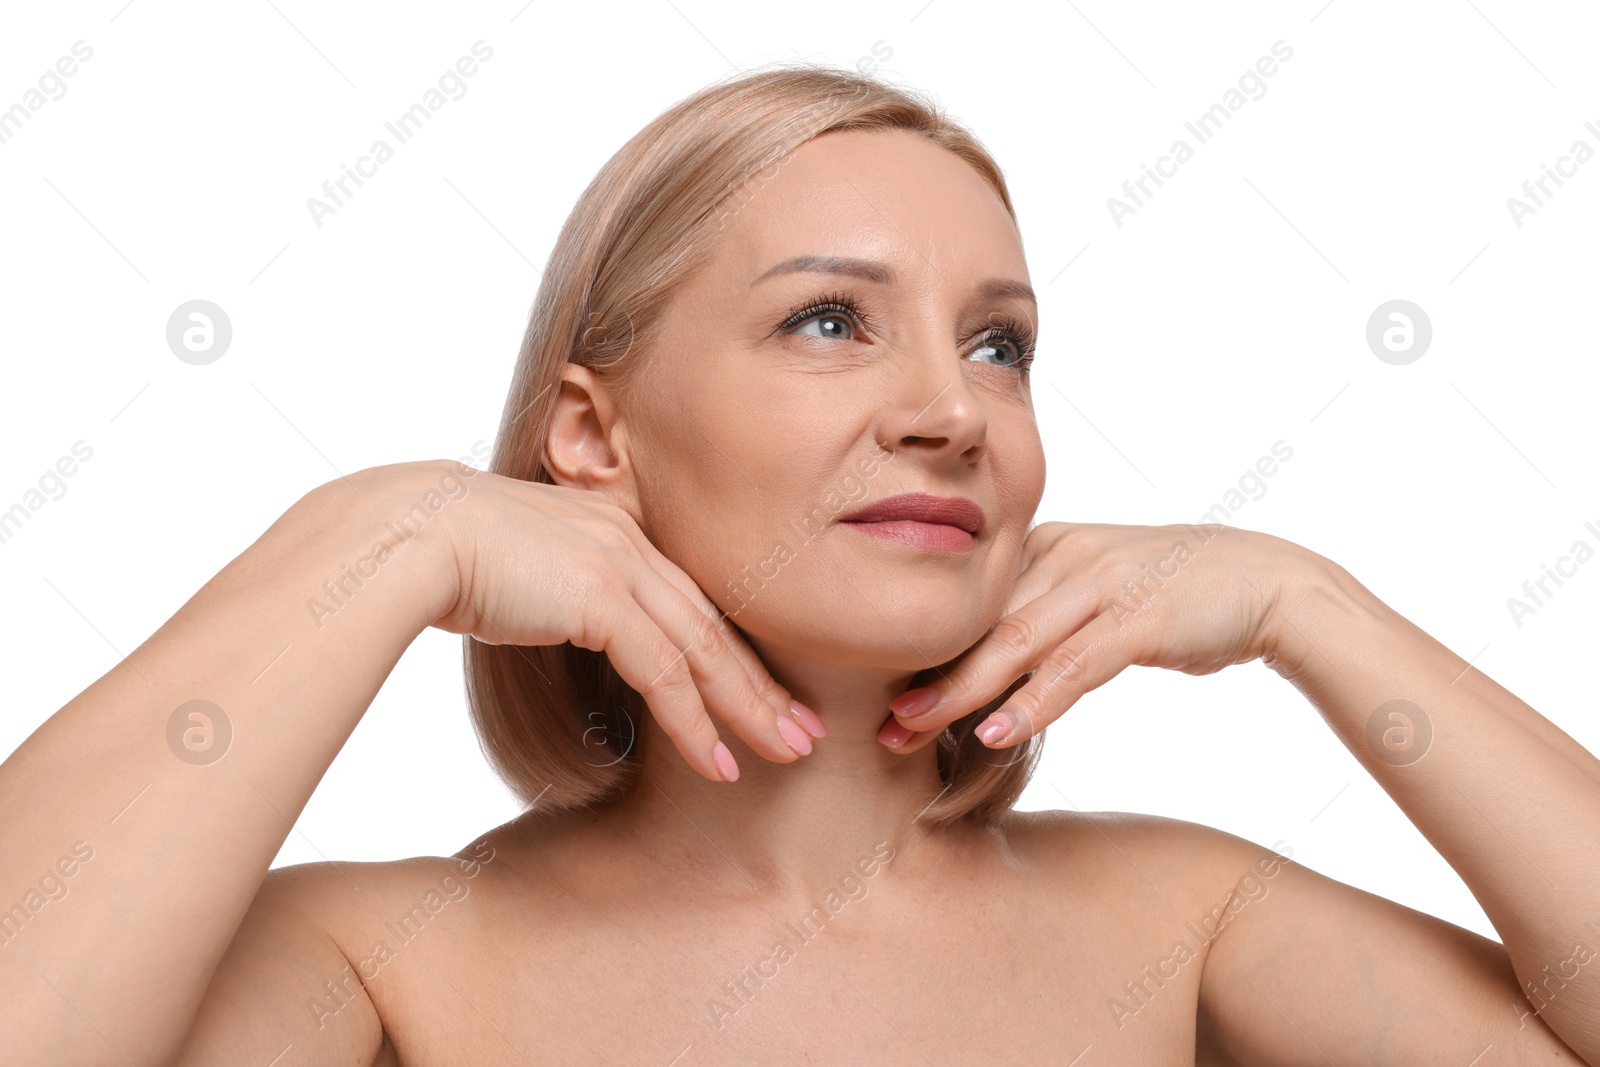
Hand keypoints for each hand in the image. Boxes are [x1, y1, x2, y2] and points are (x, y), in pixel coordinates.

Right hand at [360, 460, 820, 782]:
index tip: (765, 694)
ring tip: (783, 753)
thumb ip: (556, 589)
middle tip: (804, 730)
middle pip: (712, 623)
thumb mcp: (516, 567)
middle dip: (762, 683)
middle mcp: (628, 538)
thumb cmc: (438, 554)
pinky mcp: (603, 594)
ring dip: (746, 709)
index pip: (688, 600)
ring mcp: (619, 562)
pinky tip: (717, 762)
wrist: (401, 533)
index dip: (731, 653)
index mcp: (612, 527)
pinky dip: (696, 722)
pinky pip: (666, 671)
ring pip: (703, 649)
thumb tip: (558, 616)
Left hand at [879, 521, 1327, 751]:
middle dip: (928, 678)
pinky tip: (999, 734)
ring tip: (914, 728)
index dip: (927, 655)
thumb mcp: (1099, 595)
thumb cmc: (1177, 596)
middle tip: (883, 725)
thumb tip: (988, 670)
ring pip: (1018, 642)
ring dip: (963, 691)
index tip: (883, 700)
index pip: (974, 606)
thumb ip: (1045, 619)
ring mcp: (1105, 582)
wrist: (1272, 584)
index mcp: (1048, 547)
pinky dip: (1036, 701)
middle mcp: (1068, 556)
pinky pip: (1077, 664)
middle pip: (983, 625)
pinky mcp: (1143, 616)